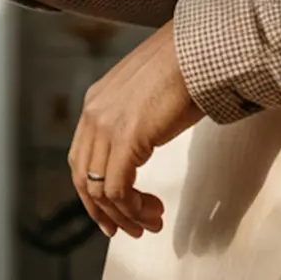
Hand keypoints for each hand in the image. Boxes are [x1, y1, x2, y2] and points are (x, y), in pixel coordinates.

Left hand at [68, 21, 202, 238]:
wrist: (199, 50)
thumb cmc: (186, 67)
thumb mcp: (149, 94)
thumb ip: (136, 116)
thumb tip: (143, 143)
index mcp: (96, 102)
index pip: (81, 159)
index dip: (94, 193)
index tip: (116, 214)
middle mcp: (93, 114)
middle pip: (83, 179)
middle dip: (105, 212)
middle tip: (130, 229)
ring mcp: (106, 125)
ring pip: (100, 191)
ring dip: (126, 215)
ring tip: (151, 224)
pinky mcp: (126, 138)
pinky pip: (118, 189)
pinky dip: (133, 208)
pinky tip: (154, 211)